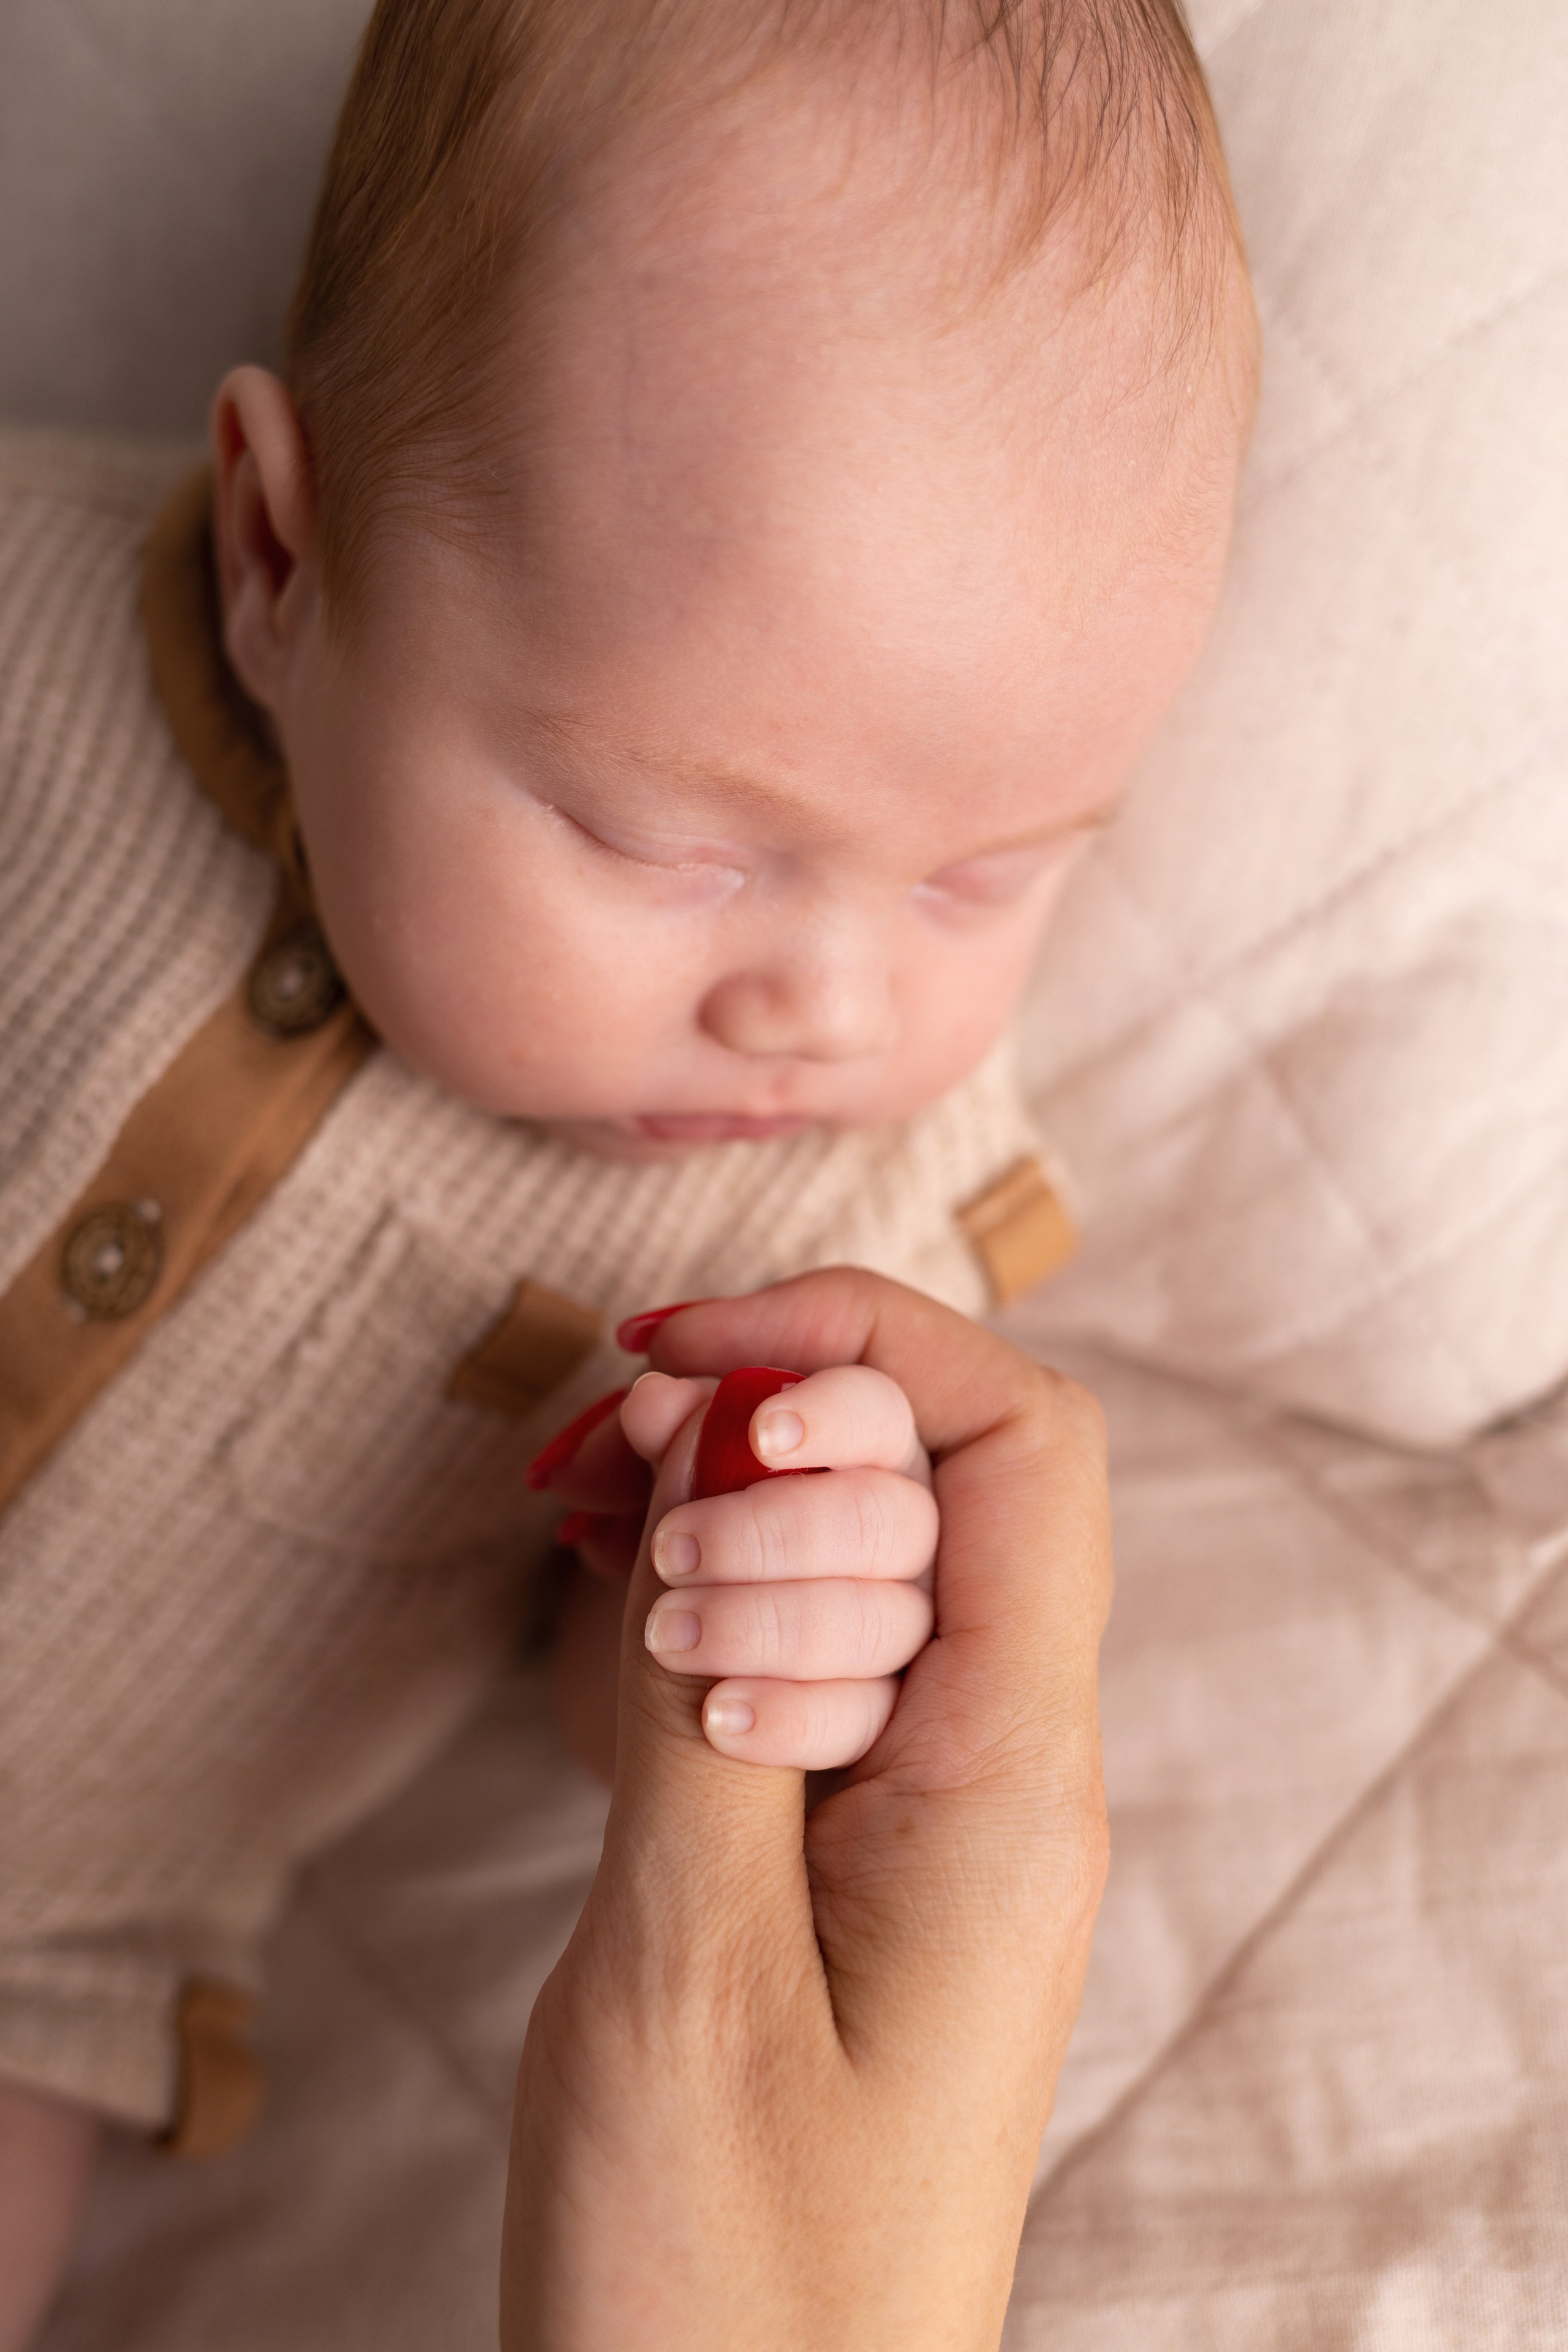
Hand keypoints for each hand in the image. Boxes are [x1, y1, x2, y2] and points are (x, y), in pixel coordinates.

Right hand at [505, 1269, 1110, 2351]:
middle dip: (769, 1415)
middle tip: (593, 1453)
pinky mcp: (852, 1854)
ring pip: (867, 1559)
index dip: (863, 1348)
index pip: (1020, 1452)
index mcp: (1007, 1788)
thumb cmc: (723, 2279)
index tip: (682, 1357)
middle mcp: (1000, 1777)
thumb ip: (700, 1689)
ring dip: (724, 1499)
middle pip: (943, 1479)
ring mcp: (931, 1814)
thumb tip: (713, 1443)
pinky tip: (604, 1595)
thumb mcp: (684, 1970)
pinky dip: (706, 1597)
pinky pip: (810, 1658)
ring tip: (576, 1502)